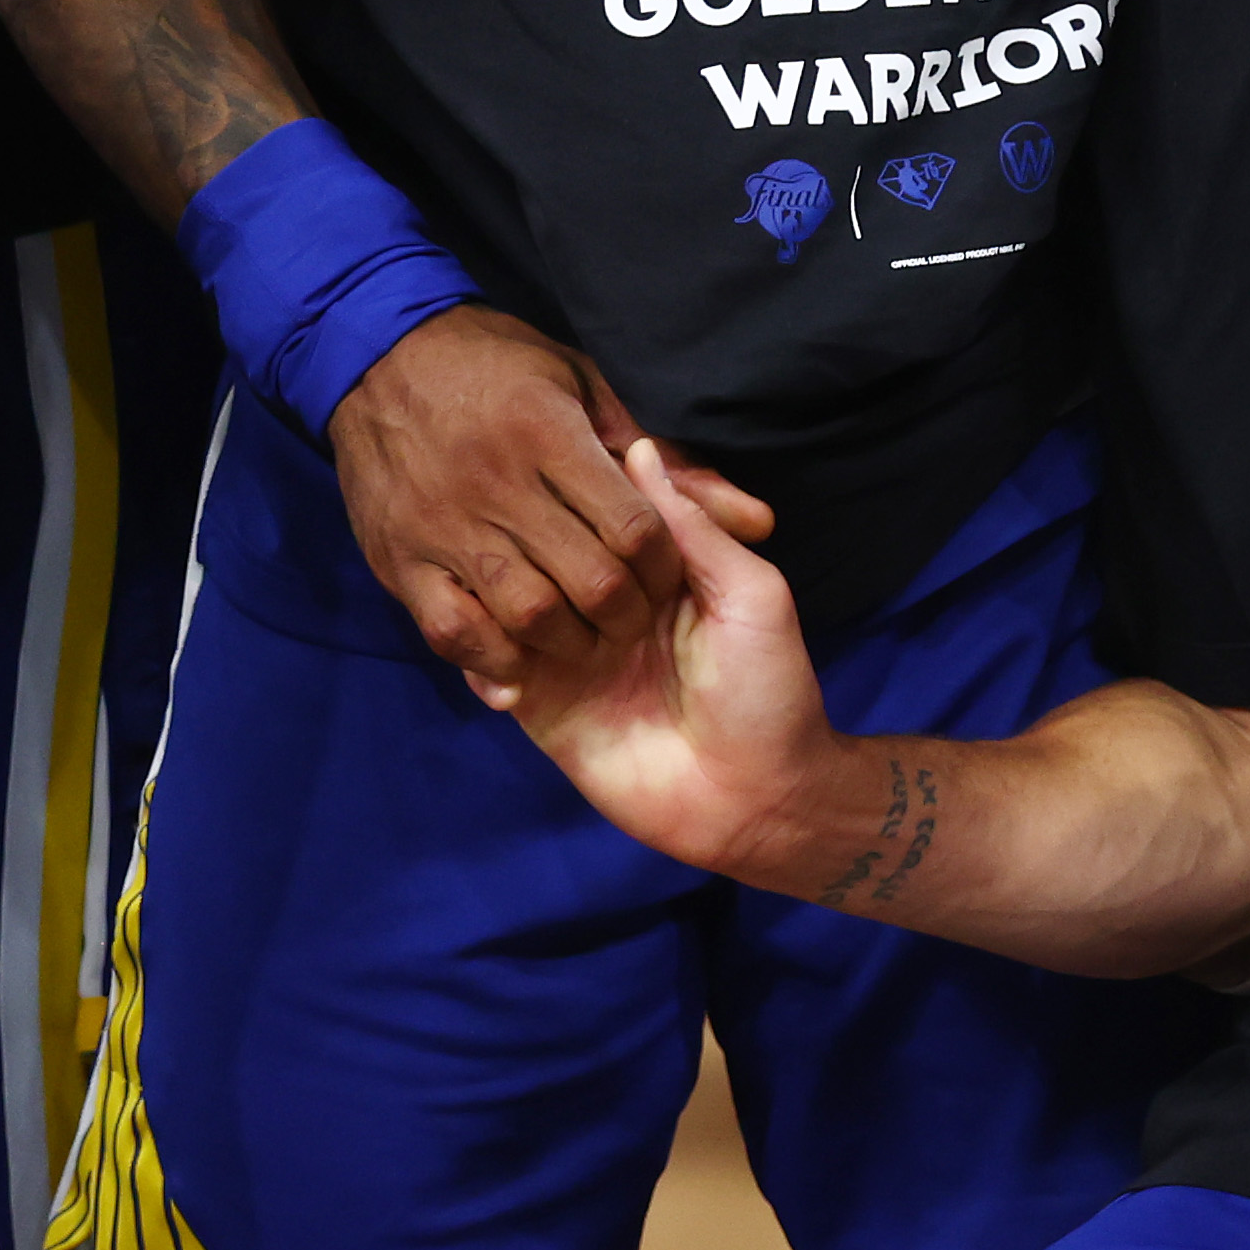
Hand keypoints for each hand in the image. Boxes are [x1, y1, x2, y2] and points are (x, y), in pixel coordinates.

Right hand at [327, 304, 764, 685]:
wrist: (368, 349)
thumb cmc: (498, 369)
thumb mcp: (587, 389)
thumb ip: (666, 460)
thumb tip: (761, 521)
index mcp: (548, 433)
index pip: (635, 527)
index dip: (662, 564)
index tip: (662, 571)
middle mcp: (496, 483)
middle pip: (590, 580)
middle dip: (623, 612)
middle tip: (627, 615)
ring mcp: (443, 527)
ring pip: (527, 614)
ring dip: (565, 640)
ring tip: (579, 638)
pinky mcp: (400, 564)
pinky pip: (453, 633)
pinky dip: (491, 659)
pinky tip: (519, 662)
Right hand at [471, 438, 865, 886]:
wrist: (755, 801)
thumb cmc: (768, 692)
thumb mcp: (751, 594)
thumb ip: (694, 527)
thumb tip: (638, 448)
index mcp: (653, 567)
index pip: (595, 508)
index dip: (577, 491)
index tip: (555, 475)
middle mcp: (599, 600)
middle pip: (539, 546)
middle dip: (535, 549)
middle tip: (550, 571)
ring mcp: (564, 651)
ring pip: (502, 599)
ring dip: (501, 600)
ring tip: (521, 617)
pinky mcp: (539, 703)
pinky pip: (487, 664)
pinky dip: (480, 658)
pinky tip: (508, 674)